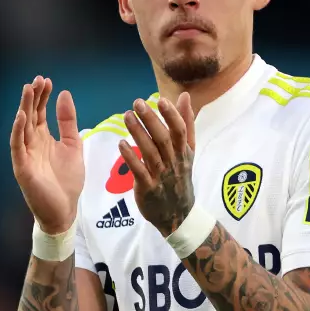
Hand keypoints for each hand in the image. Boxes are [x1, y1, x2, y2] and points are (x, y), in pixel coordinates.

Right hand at [10, 76, 83, 233]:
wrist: (64, 210)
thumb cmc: (67, 181)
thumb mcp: (73, 146)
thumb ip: (68, 122)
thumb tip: (64, 94)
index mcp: (43, 138)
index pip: (39, 112)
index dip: (42, 96)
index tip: (47, 80)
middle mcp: (32, 144)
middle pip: (30, 115)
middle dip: (32, 97)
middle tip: (37, 80)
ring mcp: (25, 155)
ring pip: (22, 127)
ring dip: (24, 108)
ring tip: (28, 90)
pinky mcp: (22, 167)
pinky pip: (17, 146)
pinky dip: (18, 131)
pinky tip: (22, 117)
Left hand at [119, 93, 197, 234]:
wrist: (178, 214)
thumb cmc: (180, 176)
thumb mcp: (188, 151)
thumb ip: (186, 123)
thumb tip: (184, 96)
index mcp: (184, 152)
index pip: (180, 131)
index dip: (171, 116)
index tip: (161, 100)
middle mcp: (174, 162)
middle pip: (163, 139)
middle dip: (151, 120)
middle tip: (137, 103)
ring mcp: (161, 176)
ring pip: (150, 152)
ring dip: (138, 133)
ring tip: (127, 116)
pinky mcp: (147, 188)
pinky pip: (139, 171)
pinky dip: (130, 158)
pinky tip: (121, 144)